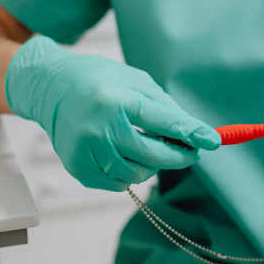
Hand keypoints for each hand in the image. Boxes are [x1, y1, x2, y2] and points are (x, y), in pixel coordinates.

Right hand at [6, 36, 220, 190]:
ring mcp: (86, 151)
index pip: (162, 121)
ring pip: (138, 174)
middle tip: (191, 152)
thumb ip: (163, 106)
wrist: (51, 89)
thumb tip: (191, 132)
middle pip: (153, 155)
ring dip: (152, 165)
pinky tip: (124, 153)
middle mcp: (99, 127)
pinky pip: (118, 183)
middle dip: (178, 156)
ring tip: (148, 145)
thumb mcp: (134, 80)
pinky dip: (129, 173)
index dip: (190, 133)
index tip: (213, 141)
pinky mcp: (78, 167)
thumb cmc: (98, 80)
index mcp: (116, 99)